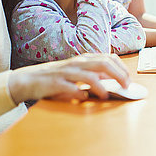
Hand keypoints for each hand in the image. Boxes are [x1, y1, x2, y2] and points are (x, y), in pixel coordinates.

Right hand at [8, 53, 129, 102]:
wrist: (27, 79)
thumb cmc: (55, 77)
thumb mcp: (77, 72)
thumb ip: (94, 74)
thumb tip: (113, 79)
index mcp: (84, 59)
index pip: (108, 58)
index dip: (121, 68)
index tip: (128, 79)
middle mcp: (77, 63)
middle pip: (103, 64)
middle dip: (118, 75)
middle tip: (126, 87)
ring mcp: (66, 72)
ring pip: (89, 75)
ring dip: (101, 86)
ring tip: (106, 96)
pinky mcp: (55, 83)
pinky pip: (71, 87)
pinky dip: (80, 93)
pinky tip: (84, 98)